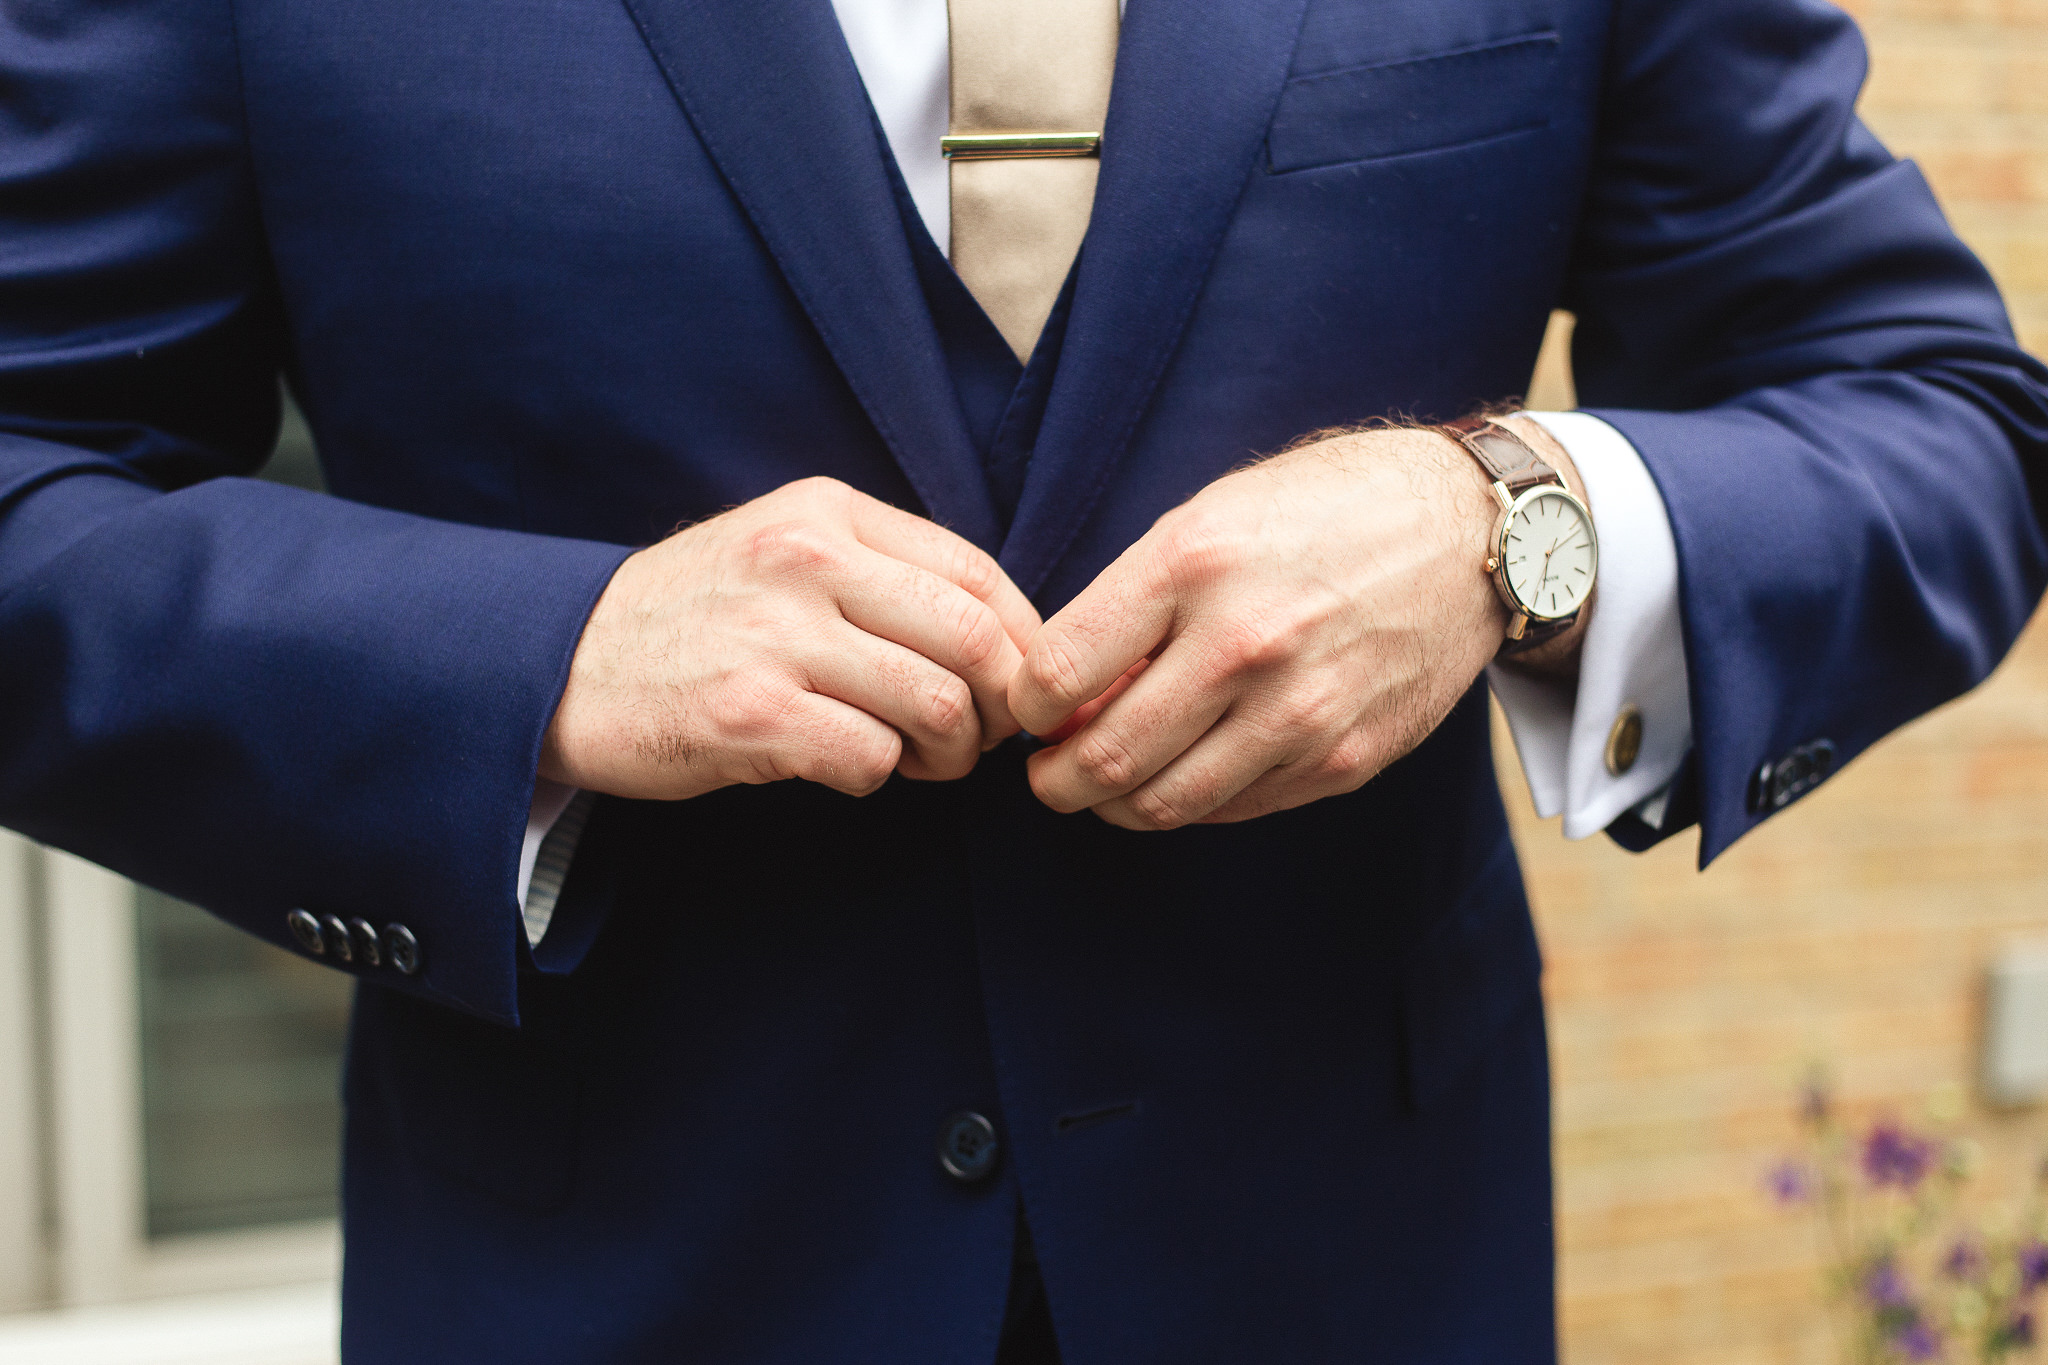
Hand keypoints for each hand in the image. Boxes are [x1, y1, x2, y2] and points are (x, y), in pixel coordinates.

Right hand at [541, 477, 1039, 799]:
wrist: (562, 662)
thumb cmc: (696, 616)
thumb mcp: (784, 550)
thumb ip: (881, 570)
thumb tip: (1002, 632)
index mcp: (827, 513)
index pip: (977, 573)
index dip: (1023, 641)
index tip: (1018, 685)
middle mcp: (806, 561)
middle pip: (975, 639)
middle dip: (1001, 705)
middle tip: (979, 737)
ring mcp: (775, 638)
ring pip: (937, 704)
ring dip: (949, 752)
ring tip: (923, 761)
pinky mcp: (749, 715)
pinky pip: (871, 759)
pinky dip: (880, 778)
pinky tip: (850, 768)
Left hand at [1008, 418, 1585, 828]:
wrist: (1470, 534)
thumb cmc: (1325, 511)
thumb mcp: (1213, 515)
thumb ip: (1133, 602)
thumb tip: (1063, 695)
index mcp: (1193, 563)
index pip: (1058, 675)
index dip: (1024, 708)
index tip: (1029, 711)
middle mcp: (1244, 643)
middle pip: (1103, 758)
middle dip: (1055, 781)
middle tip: (1047, 775)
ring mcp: (1299, 711)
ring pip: (1163, 803)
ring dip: (1114, 807)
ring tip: (1105, 785)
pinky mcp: (1344, 758)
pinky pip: (1233, 809)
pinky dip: (1190, 801)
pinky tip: (1184, 772)